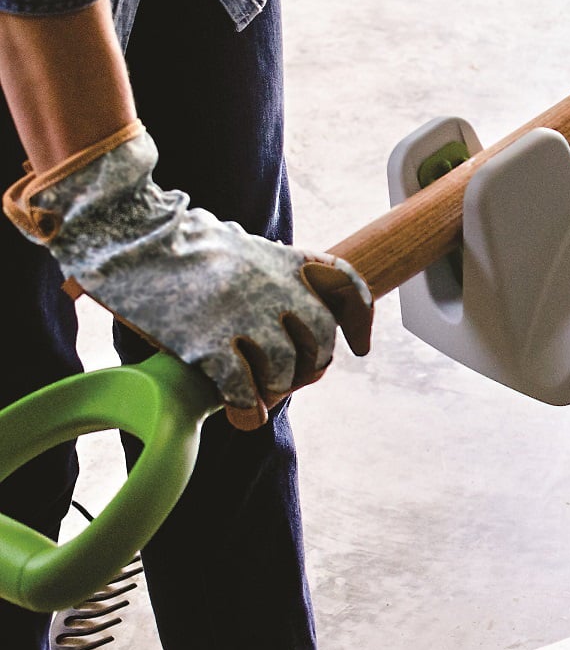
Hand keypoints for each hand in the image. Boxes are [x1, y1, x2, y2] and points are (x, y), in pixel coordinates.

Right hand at [5, 122, 371, 429]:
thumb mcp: (238, 245)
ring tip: (258, 397)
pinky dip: (246, 408)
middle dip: (311, 366)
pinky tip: (240, 414)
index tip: (360, 347)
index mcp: (285, 259)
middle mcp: (275, 287)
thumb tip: (287, 308)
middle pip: (321, 338)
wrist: (129, 236)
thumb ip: (266, 273)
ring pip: (285, 369)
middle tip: (290, 380)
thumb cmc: (179, 244)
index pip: (346, 285)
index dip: (360, 320)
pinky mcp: (206, 341)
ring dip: (276, 391)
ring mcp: (243, 315)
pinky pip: (243, 388)